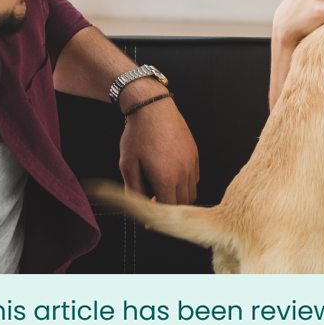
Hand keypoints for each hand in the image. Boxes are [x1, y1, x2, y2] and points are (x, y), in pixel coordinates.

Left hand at [118, 79, 198, 203]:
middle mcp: (183, 173)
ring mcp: (191, 163)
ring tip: (165, 189)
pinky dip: (186, 183)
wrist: (152, 108)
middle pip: (183, 203)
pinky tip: (173, 176)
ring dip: (180, 196)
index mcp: (166, 178)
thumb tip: (136, 204)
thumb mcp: (128, 163)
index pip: (168, 208)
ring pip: (192, 191)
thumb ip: (133, 188)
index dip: (159, 215)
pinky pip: (195, 177)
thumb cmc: (138, 135)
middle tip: (157, 202)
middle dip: (170, 207)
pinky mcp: (195, 153)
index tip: (151, 217)